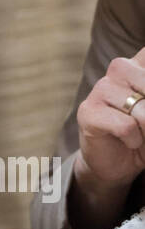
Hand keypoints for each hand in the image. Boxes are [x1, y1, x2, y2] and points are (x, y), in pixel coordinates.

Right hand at [74, 48, 144, 196]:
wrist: (118, 164)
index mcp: (139, 65)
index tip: (144, 97)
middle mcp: (119, 70)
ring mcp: (101, 89)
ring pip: (140, 108)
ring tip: (141, 134)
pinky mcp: (88, 111)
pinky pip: (126, 126)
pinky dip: (134, 139)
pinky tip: (129, 140)